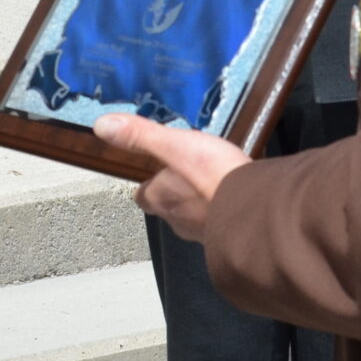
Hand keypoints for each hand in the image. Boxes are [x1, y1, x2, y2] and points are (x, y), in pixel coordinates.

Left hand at [91, 112, 247, 240]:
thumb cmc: (213, 176)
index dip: (147, 185)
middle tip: (186, 174)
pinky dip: (224, 210)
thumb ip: (141, 136)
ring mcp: (205, 232)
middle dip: (174, 194)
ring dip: (199, 204)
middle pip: (168, 207)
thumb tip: (102, 125)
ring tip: (211, 183)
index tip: (154, 172)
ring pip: (194, 217)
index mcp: (161, 199)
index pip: (143, 196)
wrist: (259, 211)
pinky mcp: (230, 235)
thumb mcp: (175, 145)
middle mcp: (178, 220)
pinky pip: (221, 221)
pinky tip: (235, 197)